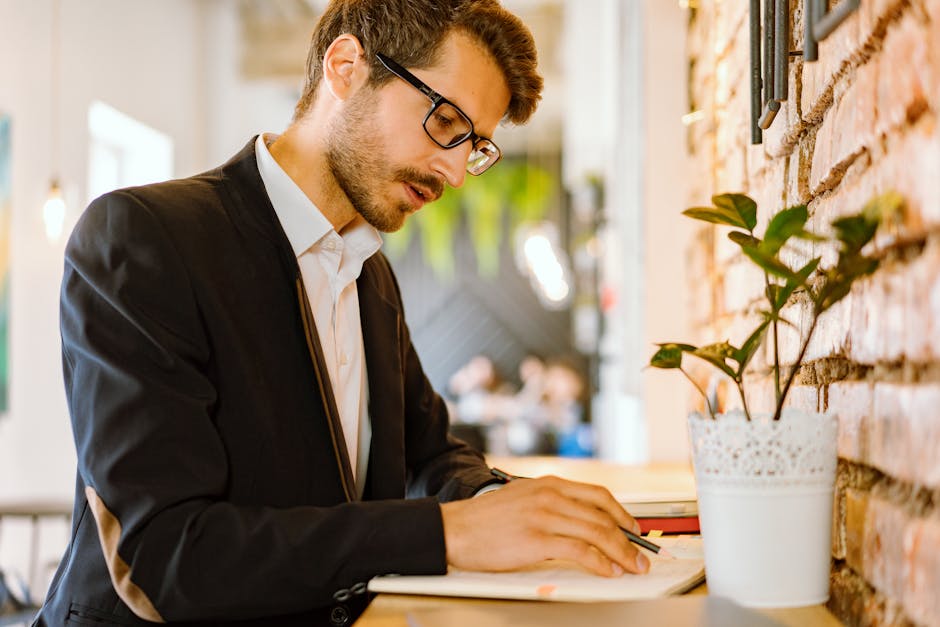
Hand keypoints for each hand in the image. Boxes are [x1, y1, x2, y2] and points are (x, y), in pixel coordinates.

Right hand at [440, 475, 650, 576]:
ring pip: (597, 533)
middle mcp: (551, 495)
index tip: (634, 528)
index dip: (622, 513)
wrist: (454, 527)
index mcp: (549, 484)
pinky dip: (600, 562)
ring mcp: (544, 516)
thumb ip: (552, 504)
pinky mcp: (537, 539)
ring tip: (632, 567)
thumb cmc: (485, 519)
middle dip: (628, 538)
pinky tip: (608, 571)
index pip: (598, 494)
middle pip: (603, 515)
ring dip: (621, 553)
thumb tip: (580, 522)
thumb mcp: (523, 499)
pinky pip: (580, 551)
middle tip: (640, 555)